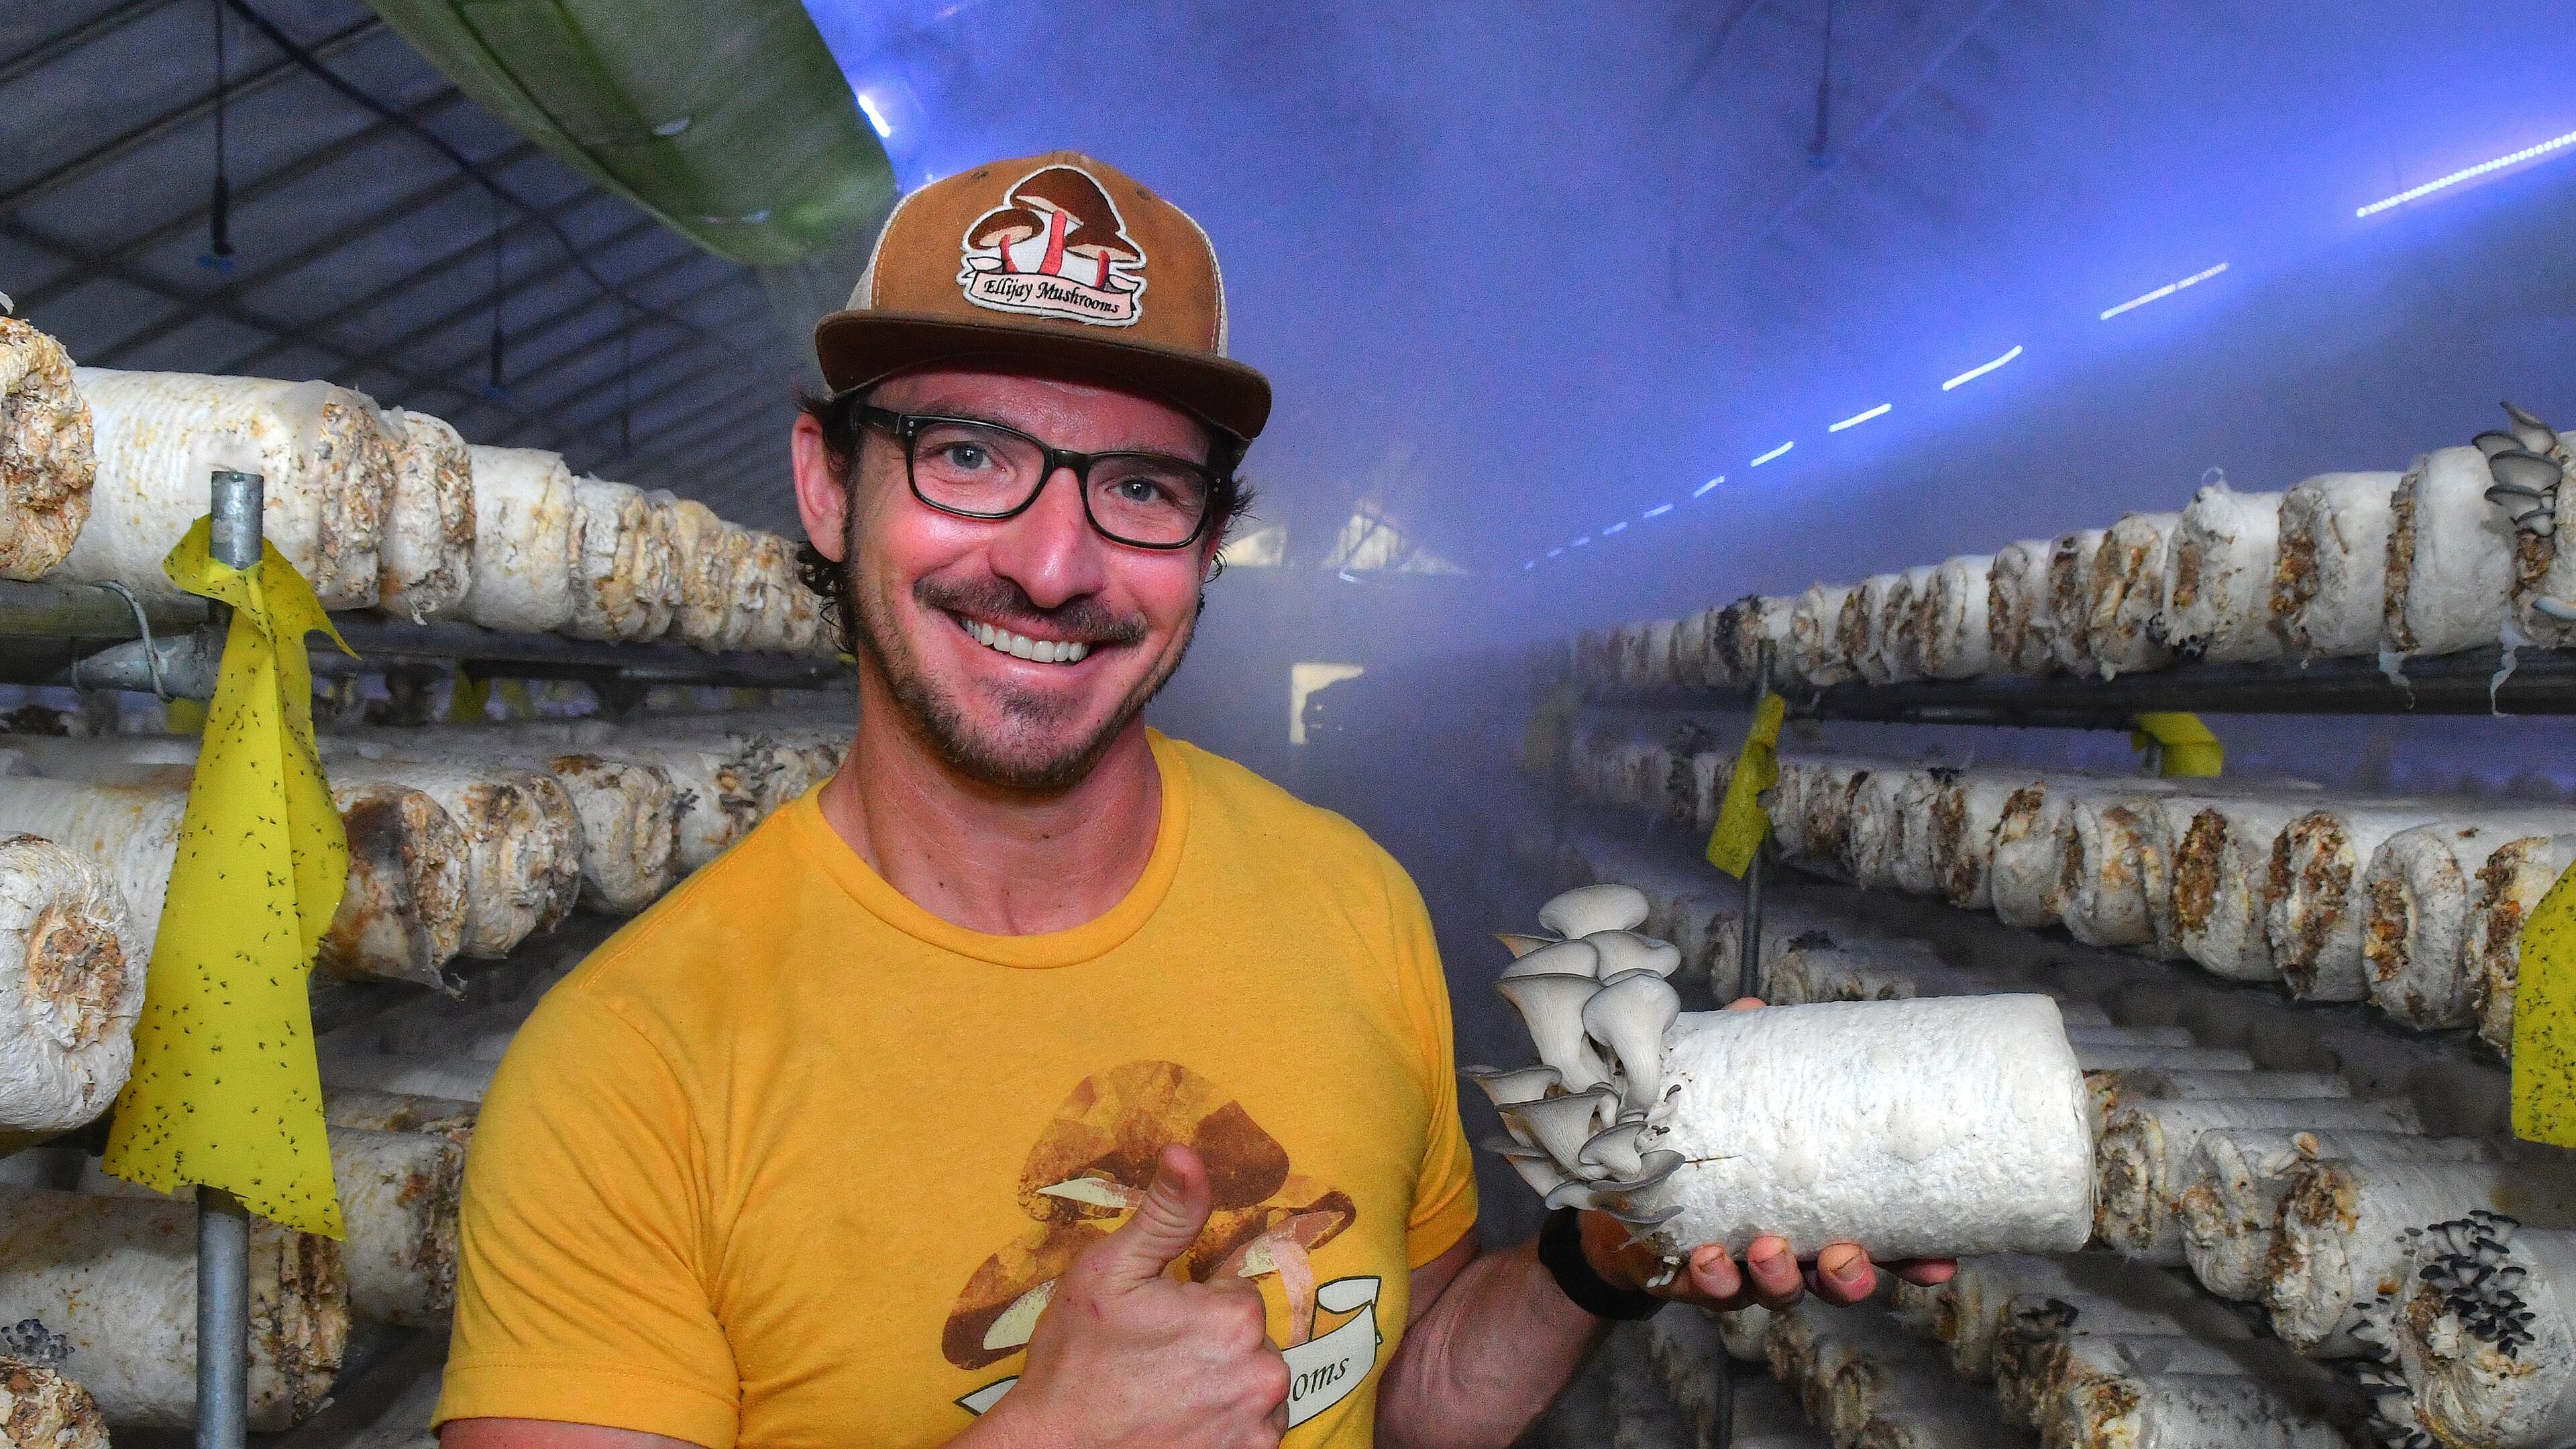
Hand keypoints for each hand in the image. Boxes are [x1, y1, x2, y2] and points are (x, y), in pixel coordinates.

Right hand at [972, 1144, 1289, 1448]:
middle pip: (1249, 1339)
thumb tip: (1187, 1152)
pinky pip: (1254, 1430)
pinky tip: (1182, 1425)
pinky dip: (1225, 1426)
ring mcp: (1259, 1427)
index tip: (1154, 1326)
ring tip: (1166, 1396)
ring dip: (1222, 1385)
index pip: (1235, 1294)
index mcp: (1236, 1317)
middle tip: (1155, 1363)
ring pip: (1253, 1383)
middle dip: (1210, 1344)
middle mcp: (1264, 1374)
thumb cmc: (1076, 1361)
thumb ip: (1165, 1213)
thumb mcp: (1111, 1272)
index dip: (1192, 1304)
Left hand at [1574, 995, 1959, 1313]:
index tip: (1941, 1264)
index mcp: (1813, 1207)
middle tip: (1842, 1254)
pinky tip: (1708, 1257)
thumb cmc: (1693, 1139)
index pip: (1877, 1240)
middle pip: (1837, 1278)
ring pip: (1781, 1292)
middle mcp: (1790, 1245)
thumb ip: (1741, 1058)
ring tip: (1768, 1248)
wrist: (1616, 1189)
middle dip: (1849, 1276)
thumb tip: (1754, 1009)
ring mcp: (1743, 1268)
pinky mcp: (1694, 1278)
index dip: (1912, 1258)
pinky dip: (1715, 1278)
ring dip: (1782, 1278)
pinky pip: (1713, 1290)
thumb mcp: (1721, 1096)